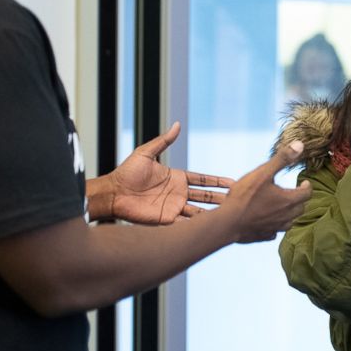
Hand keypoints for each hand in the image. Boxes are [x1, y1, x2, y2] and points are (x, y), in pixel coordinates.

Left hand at [94, 122, 230, 224]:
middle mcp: (178, 193)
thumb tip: (177, 124)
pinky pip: (185, 223)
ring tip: (228, 215)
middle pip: (205, 196)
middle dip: (221, 198)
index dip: (217, 181)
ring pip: (199, 211)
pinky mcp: (166, 220)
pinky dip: (197, 225)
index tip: (233, 183)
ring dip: (212, 213)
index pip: (202, 180)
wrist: (113, 193)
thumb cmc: (126, 172)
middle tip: (237, 200)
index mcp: (176, 178)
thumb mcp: (146, 153)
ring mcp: (173, 207)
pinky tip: (210, 226)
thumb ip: (163, 141)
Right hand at [218, 140, 312, 243]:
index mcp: (288, 200)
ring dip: (290, 214)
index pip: (307, 193)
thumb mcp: (263, 173)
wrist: (228, 223)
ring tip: (284, 207)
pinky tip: (269, 222)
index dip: (307, 186)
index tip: (305, 183)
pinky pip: (275, 232)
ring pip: (290, 222)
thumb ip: (282, 159)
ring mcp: (275, 228)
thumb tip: (300, 145)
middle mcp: (286, 216)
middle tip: (295, 192)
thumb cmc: (244, 196)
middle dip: (300, 199)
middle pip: (301, 208)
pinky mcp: (264, 235)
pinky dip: (275, 226)